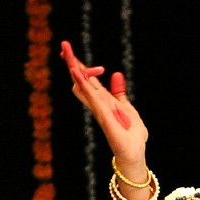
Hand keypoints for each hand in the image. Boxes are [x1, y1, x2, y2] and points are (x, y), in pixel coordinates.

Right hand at [59, 40, 148, 175]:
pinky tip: (77, 72)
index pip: (88, 79)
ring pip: (82, 85)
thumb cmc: (131, 135)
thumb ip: (119, 92)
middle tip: (64, 45)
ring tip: (67, 53)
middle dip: (72, 62)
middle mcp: (97, 104)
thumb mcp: (126, 108)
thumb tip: (116, 73)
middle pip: (80, 79)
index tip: (80, 55)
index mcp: (102, 100)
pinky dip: (84, 83)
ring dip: (75, 68)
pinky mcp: (103, 115)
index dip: (81, 65)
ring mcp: (99, 109)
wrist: (134, 154)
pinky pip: (92, 96)